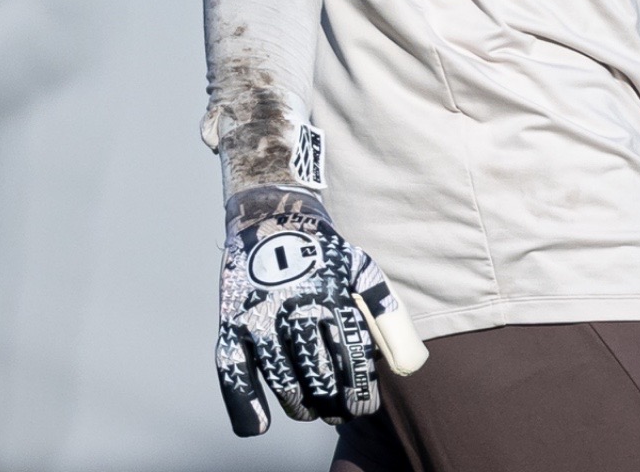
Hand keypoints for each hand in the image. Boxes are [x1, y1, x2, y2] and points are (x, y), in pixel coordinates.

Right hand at [215, 186, 427, 435]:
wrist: (270, 214)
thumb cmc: (323, 252)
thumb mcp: (361, 270)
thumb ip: (388, 315)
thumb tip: (409, 365)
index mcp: (332, 294)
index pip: (352, 360)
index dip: (361, 392)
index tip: (364, 406)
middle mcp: (295, 305)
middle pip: (318, 378)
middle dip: (334, 405)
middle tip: (339, 412)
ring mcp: (260, 315)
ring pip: (283, 381)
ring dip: (301, 407)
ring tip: (312, 410)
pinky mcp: (230, 320)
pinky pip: (233, 371)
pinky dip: (245, 404)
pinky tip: (259, 425)